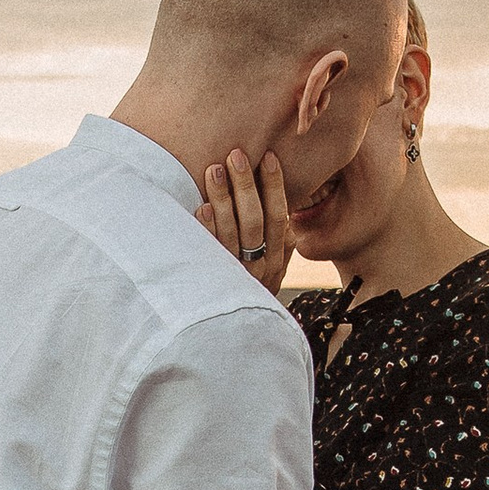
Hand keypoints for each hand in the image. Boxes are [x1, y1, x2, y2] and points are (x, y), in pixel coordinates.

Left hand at [198, 149, 291, 292]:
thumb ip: (281, 243)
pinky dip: (207, 228)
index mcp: (276, 259)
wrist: (234, 335)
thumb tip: (287, 208)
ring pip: (232, 232)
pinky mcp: (211, 281)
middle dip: (246, 185)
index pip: (278, 216)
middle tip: (236, 155)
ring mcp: (235, 275)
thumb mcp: (272, 270)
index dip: (274, 186)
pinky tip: (201, 207)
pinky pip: (209, 252)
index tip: (268, 156)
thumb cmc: (251, 292)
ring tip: (215, 170)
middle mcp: (258, 268)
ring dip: (223, 198)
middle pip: (254, 220)